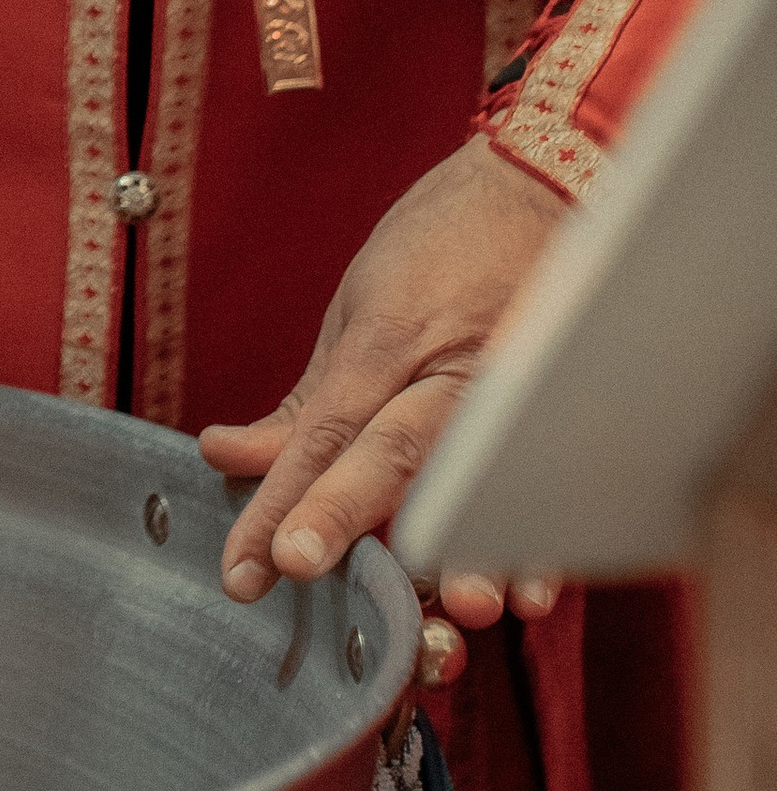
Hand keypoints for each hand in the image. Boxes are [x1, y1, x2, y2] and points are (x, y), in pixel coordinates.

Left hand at [203, 132, 568, 641]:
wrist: (547, 184)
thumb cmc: (440, 244)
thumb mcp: (356, 308)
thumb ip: (306, 402)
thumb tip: (227, 457)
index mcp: (391, 336)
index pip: (326, 431)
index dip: (286, 497)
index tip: (251, 565)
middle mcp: (452, 365)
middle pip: (392, 448)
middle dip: (342, 511)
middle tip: (296, 567)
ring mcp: (516, 384)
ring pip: (479, 470)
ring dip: (468, 545)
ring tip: (453, 607)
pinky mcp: (562, 401)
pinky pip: (549, 478)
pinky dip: (543, 536)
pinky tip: (534, 590)